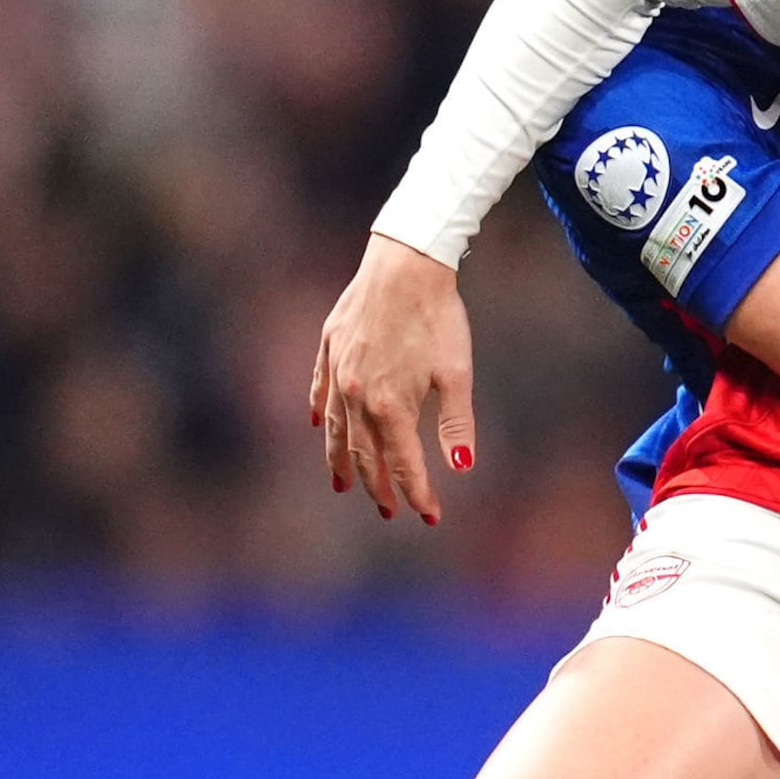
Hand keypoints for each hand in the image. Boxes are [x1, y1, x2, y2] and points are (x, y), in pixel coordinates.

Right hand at [312, 232, 475, 522]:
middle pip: (365, 454)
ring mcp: (337, 371)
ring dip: (340, 461)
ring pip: (334, 430)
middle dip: (378, 486)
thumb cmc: (438, 316)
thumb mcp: (456, 373)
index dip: (418, 493)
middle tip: (388, 511)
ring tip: (343, 485)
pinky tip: (316, 428)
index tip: (430, 515)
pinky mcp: (329, 346)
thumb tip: (463, 467)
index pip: (403, 464)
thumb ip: (456, 423)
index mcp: (391, 406)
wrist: (405, 263)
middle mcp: (356, 395)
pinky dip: (319, 415)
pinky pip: (318, 391)